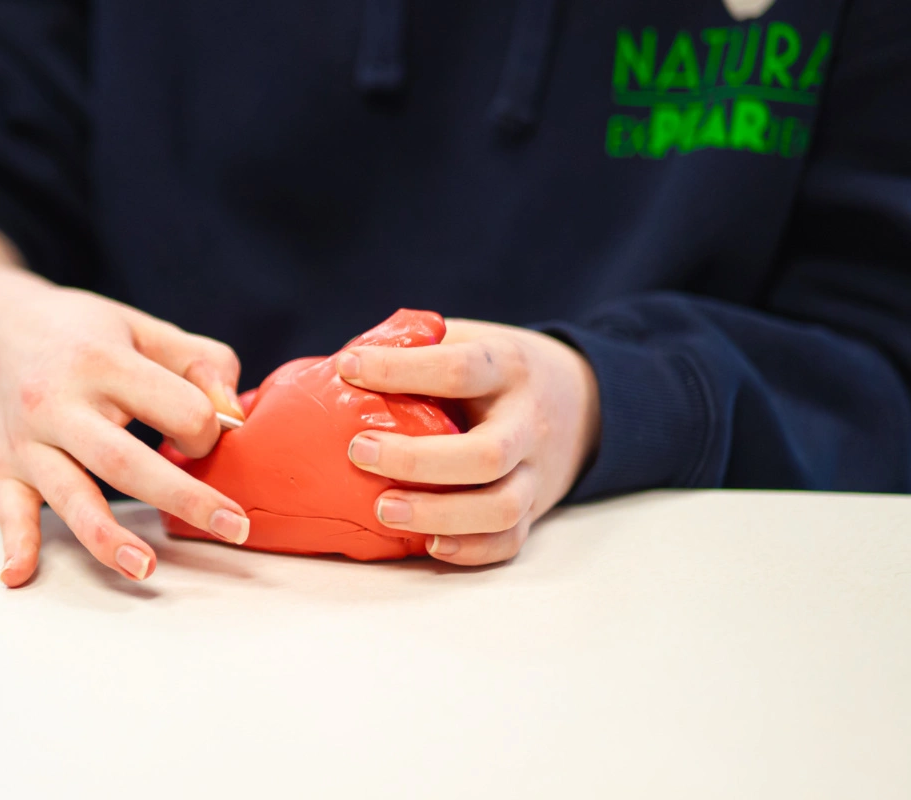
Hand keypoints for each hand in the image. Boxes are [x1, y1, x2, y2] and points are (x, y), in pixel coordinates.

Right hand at [0, 281, 250, 585]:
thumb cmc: (86, 335)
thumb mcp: (146, 330)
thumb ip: (202, 363)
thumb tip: (232, 417)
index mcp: (102, 362)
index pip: (175, 407)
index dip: (207, 428)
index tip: (207, 436)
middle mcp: (57, 402)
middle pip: (125, 461)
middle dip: (184, 498)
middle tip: (233, 527)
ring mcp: (27, 440)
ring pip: (70, 494)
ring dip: (107, 537)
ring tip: (145, 569)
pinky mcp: (2, 468)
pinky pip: (8, 510)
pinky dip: (14, 544)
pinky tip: (18, 575)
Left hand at [335, 320, 600, 565]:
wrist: (582, 400)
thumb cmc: (495, 371)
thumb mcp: (468, 339)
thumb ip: (414, 348)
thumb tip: (328, 368)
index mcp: (507, 367)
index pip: (459, 369)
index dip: (400, 369)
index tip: (348, 367)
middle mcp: (527, 422)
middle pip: (486, 453)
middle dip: (416, 460)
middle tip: (357, 451)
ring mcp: (535, 471)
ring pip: (500, 506)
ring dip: (439, 514)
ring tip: (382, 510)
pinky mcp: (535, 509)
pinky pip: (508, 540)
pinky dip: (469, 549)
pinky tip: (427, 545)